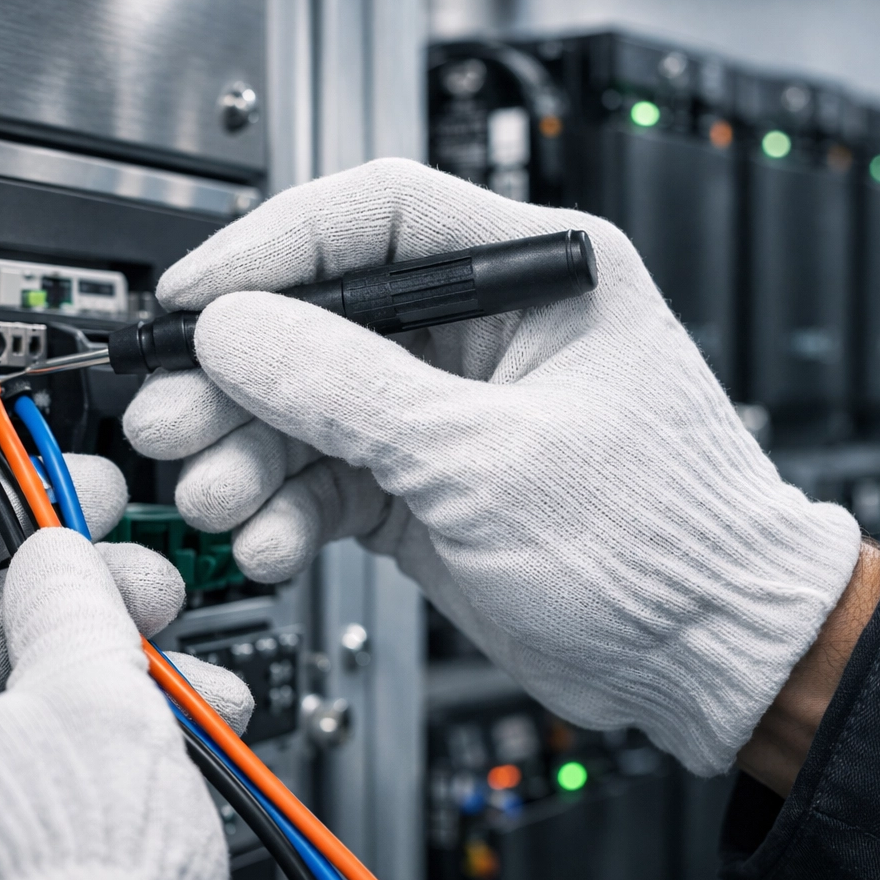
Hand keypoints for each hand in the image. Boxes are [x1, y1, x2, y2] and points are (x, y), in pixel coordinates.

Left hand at [0, 454, 257, 879]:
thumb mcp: (90, 689)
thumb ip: (67, 593)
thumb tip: (53, 555)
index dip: (1, 504)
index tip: (55, 476)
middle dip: (80, 606)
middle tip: (149, 585)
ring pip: (4, 719)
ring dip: (106, 686)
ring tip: (195, 685)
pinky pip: (9, 788)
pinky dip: (85, 757)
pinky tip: (170, 745)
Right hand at [123, 158, 860, 774]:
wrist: (706, 662)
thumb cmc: (664, 546)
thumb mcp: (488, 459)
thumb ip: (349, 390)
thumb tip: (236, 331)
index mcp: (530, 272)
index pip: (372, 217)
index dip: (268, 248)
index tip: (192, 300)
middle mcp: (478, 330)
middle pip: (318, 318)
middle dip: (237, 376)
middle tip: (173, 420)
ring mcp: (441, 409)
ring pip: (306, 403)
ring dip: (248, 452)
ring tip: (218, 497)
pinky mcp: (417, 480)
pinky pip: (323, 475)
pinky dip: (284, 509)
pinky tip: (268, 540)